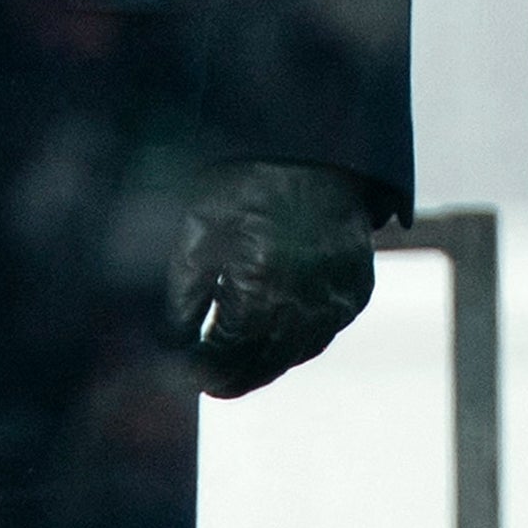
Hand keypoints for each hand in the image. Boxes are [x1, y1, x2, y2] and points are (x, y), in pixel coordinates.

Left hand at [163, 159, 375, 398]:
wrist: (312, 146)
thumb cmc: (245, 182)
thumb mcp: (198, 230)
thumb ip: (183, 297)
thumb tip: (171, 346)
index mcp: (260, 288)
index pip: (226, 357)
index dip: (201, 372)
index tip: (185, 376)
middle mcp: (305, 304)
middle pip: (262, 366)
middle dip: (231, 377)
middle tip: (208, 380)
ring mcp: (337, 302)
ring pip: (294, 355)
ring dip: (263, 361)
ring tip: (236, 358)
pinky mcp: (356, 292)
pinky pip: (322, 333)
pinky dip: (296, 339)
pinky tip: (274, 331)